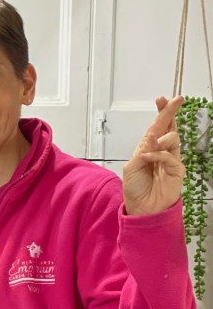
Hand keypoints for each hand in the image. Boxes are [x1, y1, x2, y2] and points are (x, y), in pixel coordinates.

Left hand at [122, 95, 185, 215]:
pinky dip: (158, 154)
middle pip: (169, 127)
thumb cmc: (135, 189)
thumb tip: (151, 137)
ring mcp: (170, 159)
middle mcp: (161, 151)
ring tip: (149, 147)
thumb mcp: (132, 167)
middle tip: (173, 101)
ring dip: (160, 139)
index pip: (156, 128)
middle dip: (170, 113)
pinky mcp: (177, 170)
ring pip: (172, 139)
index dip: (161, 113)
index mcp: (148, 148)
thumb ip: (142, 152)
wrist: (142, 209)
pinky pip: (170, 156)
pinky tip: (148, 157)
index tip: (162, 99)